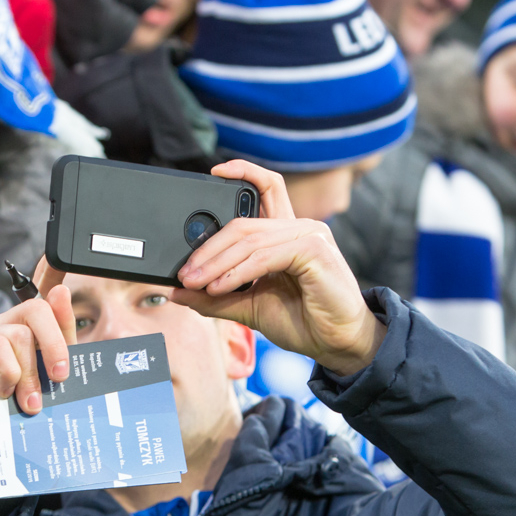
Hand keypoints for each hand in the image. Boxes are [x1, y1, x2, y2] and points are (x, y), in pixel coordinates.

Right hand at [0, 288, 77, 494]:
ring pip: (18, 335)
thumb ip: (59, 349)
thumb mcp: (45, 381)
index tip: (68, 326)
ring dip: (29, 374)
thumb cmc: (16, 408)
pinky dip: (7, 372)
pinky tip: (3, 391)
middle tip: (60, 378)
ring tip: (29, 403)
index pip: (48, 307)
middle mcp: (3, 324)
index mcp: (25, 329)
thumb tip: (68, 308)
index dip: (62, 314)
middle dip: (54, 344)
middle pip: (36, 310)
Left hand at [171, 161, 385, 376]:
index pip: (267, 187)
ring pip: (249, 241)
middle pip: (243, 223)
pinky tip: (218, 287)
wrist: (338, 344)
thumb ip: (216, 296)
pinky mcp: (314, 250)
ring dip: (215, 264)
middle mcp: (300, 227)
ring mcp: (309, 235)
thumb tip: (177, 291)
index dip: (243, 171)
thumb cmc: (304, 321)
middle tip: (184, 273)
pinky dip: (237, 273)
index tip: (214, 171)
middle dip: (207, 249)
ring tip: (194, 283)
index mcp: (287, 233)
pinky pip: (264, 257)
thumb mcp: (249, 306)